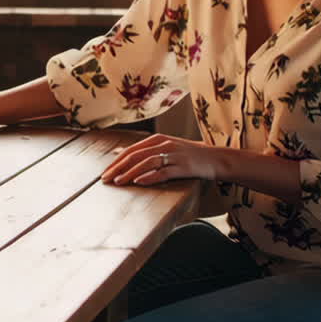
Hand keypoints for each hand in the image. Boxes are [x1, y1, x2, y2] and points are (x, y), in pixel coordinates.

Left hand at [100, 134, 221, 185]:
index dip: (116, 162)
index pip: (131, 150)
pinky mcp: (184, 167)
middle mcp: (164, 145)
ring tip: (119, 182)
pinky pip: (164, 172)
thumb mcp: (164, 147)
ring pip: (147, 162)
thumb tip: (118, 153)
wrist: (216, 158)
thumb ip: (142, 150)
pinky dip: (150, 176)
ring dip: (131, 172)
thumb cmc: (187, 154)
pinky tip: (139, 182)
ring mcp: (174, 155)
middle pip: (136, 156)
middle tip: (106, 179)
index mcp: (157, 139)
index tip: (104, 173)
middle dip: (118, 168)